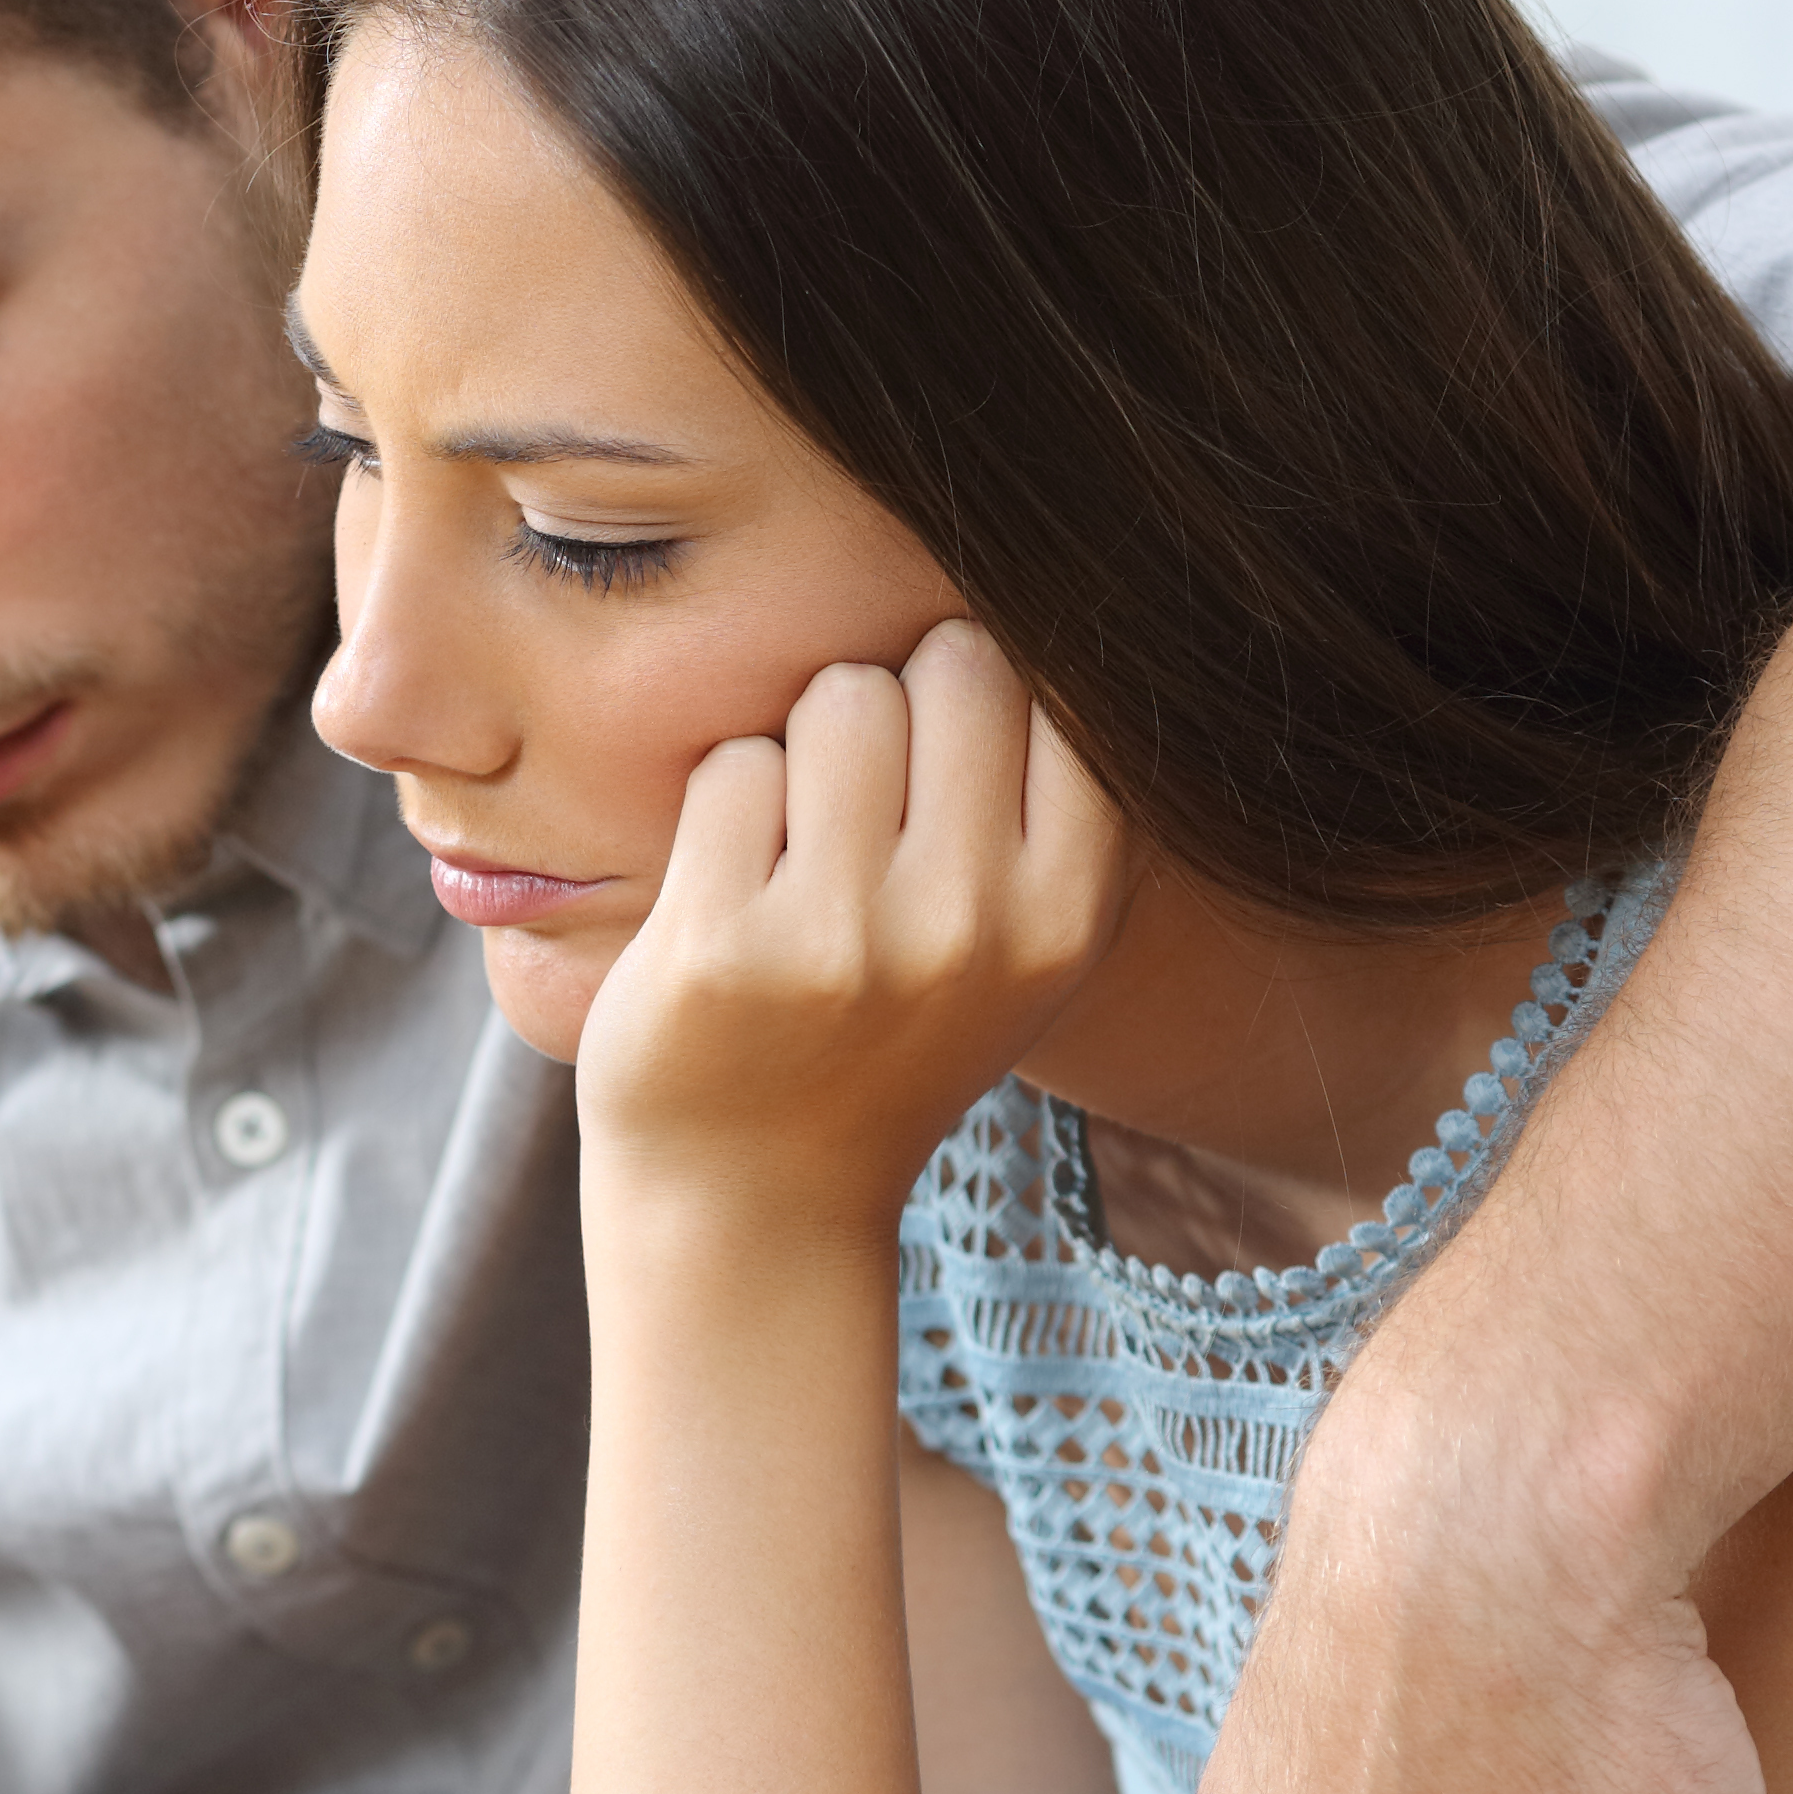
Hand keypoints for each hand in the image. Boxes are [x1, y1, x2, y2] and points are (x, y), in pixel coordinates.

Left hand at [569, 624, 1127, 1233]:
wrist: (751, 1198)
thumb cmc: (883, 1032)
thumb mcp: (1017, 938)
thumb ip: (1044, 795)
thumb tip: (1059, 595)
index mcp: (1071, 908)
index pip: (1059, 685)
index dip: (986, 700)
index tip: (946, 771)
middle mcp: (978, 922)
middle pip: (950, 664)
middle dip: (896, 703)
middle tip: (860, 807)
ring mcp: (849, 938)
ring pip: (839, 696)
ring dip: (803, 746)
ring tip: (797, 847)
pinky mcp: (726, 947)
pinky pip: (733, 765)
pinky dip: (721, 804)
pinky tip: (730, 889)